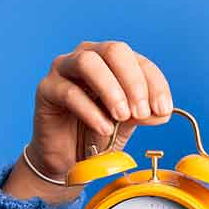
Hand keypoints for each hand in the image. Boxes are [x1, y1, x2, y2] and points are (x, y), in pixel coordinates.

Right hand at [2, 39, 174, 202]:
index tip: (163, 109)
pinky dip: (91, 111)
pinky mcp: (46, 89)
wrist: (68, 157)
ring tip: (122, 116)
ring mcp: (64, 69)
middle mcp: (88, 56)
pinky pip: (69, 92)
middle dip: (133, 81)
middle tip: (141, 111)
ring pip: (88, 63)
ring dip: (111, 89)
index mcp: (112, 61)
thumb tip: (161, 111)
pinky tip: (103, 128)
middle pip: (114, 51)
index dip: (155, 84)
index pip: (139, 61)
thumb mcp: (127, 123)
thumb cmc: (97, 132)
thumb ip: (143, 113)